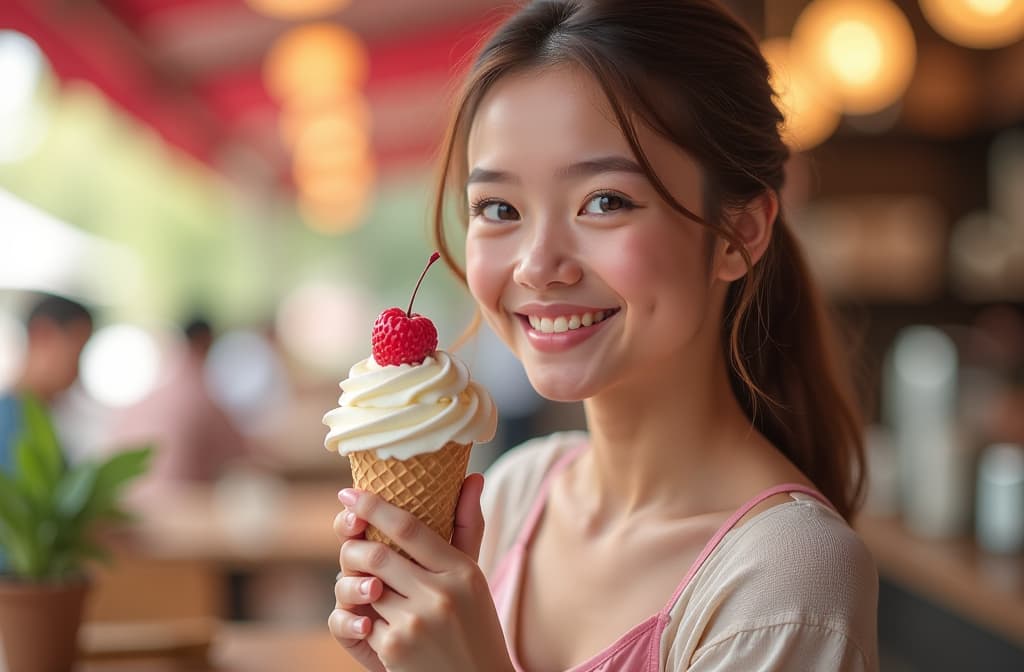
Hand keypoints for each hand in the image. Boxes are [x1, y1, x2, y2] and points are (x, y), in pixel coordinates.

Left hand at [328, 474, 513, 671]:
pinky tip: (376, 623)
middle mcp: (439, 595)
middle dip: (353, 545)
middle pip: (376, 554)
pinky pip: (358, 620)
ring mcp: (415, 624)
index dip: (373, 506)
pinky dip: (360, 618)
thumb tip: (472, 476)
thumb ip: (467, 528)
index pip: (409, 527)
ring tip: (369, 586)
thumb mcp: (473, 579)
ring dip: (358, 585)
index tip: (349, 493)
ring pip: (364, 587)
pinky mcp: (393, 649)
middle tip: (347, 538)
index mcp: (461, 571)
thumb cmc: (474, 626)